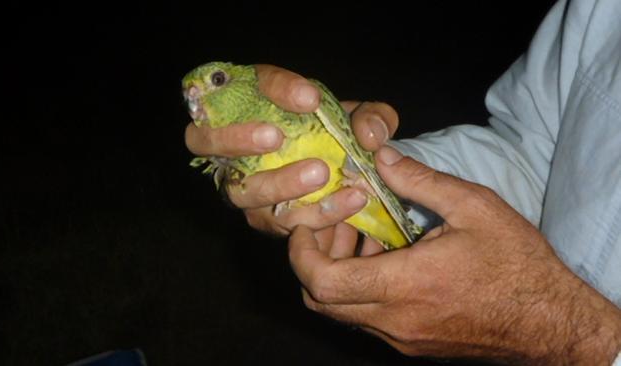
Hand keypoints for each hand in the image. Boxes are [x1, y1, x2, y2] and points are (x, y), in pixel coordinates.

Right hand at [185, 64, 399, 235]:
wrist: (347, 174)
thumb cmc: (339, 135)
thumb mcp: (361, 119)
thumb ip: (371, 117)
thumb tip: (368, 136)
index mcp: (245, 104)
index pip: (239, 85)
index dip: (269, 89)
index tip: (309, 98)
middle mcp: (228, 145)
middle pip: (202, 140)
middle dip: (236, 138)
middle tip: (277, 136)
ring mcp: (240, 184)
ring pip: (239, 189)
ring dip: (277, 182)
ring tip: (322, 173)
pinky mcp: (263, 217)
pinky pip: (279, 220)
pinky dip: (315, 213)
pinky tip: (348, 202)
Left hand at [288, 146, 620, 364]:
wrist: (550, 322)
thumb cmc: (516, 263)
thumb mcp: (473, 207)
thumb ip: (419, 180)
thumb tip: (379, 156)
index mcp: (407, 285)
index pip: (322, 281)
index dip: (300, 252)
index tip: (306, 222)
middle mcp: (395, 320)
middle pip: (320, 299)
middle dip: (313, 258)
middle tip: (335, 223)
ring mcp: (401, 338)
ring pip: (341, 310)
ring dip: (337, 273)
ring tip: (364, 235)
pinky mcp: (410, 344)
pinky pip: (366, 318)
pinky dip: (359, 288)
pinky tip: (386, 259)